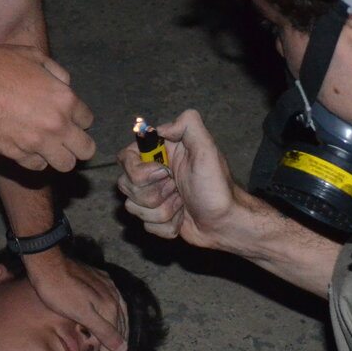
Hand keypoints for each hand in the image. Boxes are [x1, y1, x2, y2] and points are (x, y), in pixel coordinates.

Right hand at [0, 44, 95, 171]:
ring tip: (45, 146)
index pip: (87, 121)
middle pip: (85, 150)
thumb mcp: (31, 55)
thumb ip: (55, 72)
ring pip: (65, 165)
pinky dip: (34, 160)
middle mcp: (55, 124)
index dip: (77, 119)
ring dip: (58, 156)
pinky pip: (36, 167)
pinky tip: (25, 146)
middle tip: (62, 138)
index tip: (65, 118)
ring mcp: (35, 142)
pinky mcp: (13, 154)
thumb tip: (65, 85)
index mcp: (63, 98)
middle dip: (77, 144)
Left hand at [23, 248, 128, 350]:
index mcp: (111, 307)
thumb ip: (104, 331)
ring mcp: (108, 288)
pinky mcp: (100, 281)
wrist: (47, 263)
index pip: (112, 344)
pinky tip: (109, 328)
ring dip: (114, 342)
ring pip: (117, 321)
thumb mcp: (81, 313)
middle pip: (117, 334)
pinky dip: (112, 323)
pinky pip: (112, 308)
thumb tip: (124, 349)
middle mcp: (114, 297)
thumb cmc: (59, 291)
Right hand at [116, 109, 240, 247]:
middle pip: (125, 184)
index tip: (164, 173)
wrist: (225, 222)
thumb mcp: (207, 149)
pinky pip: (145, 225)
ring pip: (133, 207)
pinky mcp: (155, 218)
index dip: (139, 171)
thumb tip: (160, 128)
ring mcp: (152, 196)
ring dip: (162, 211)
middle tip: (178, 190)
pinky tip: (181, 218)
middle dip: (154, 193)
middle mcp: (152, 173)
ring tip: (182, 204)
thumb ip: (188, 124)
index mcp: (160, 153)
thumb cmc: (217, 188)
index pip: (125, 157)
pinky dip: (166, 226)